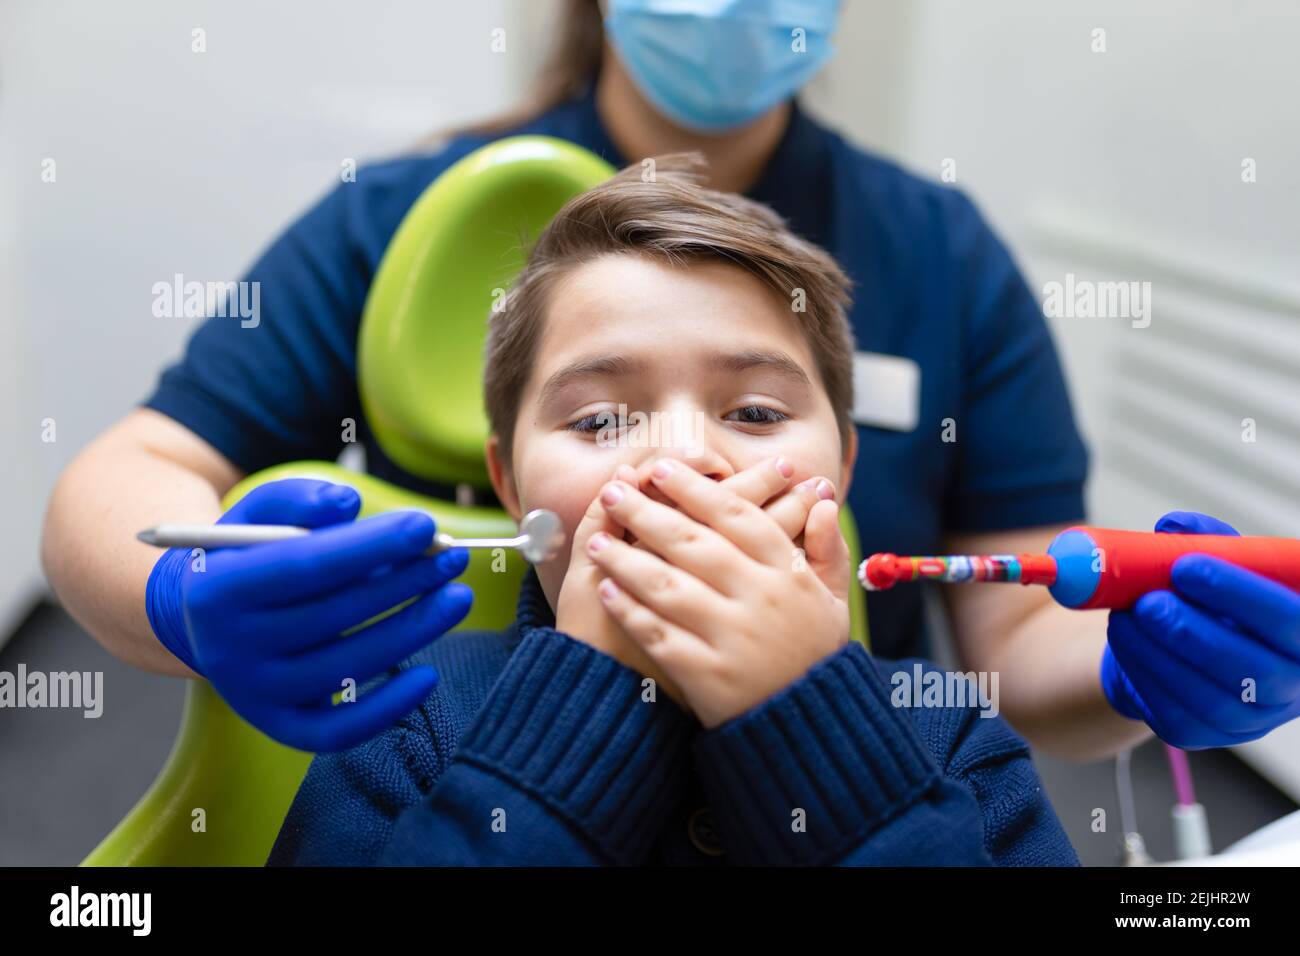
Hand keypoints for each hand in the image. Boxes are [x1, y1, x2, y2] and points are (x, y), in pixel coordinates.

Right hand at [145, 478, 472, 751]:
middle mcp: (231, 649)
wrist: (202, 620)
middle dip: (405, 582)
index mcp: (218, 590)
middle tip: (454, 557)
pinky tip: (428, 675)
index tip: (425, 526)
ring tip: (457, 596)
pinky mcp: (280, 725)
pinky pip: (338, 730)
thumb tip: (348, 502)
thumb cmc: (246, 555)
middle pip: (334, 616)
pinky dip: (387, 709)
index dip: (370, 546)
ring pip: (346, 668)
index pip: (304, 566)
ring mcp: (254, 694)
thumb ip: (299, 499)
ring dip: (413, 631)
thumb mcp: (258, 514)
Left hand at [584, 456, 850, 728]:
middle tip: (612, 489)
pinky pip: (659, 635)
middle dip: (647, 512)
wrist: (811, 732)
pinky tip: (605, 590)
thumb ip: (827, 549)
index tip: (660, 469)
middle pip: (694, 544)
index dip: (695, 490)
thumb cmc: (815, 656)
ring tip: (596, 540)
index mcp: (788, 574)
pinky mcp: (708, 676)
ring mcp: (732, 638)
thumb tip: (822, 500)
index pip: (736, 517)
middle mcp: (760, 599)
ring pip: (670, 587)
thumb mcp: (833, 601)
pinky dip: (630, 611)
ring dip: (627, 559)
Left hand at [1102, 511, 1299, 748]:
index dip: (1242, 595)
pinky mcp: (1199, 734)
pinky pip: (1174, 714)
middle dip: (1194, 633)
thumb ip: (1207, 539)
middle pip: (1255, 670)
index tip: (1187, 566)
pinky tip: (1125, 640)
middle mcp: (1290, 687)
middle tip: (1149, 602)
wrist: (1170, 644)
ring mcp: (1248, 720)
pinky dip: (1144, 675)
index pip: (1291, 621)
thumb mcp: (1216, 562)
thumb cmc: (1207, 599)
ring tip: (1125, 616)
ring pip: (1210, 697)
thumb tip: (1176, 526)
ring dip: (1159, 654)